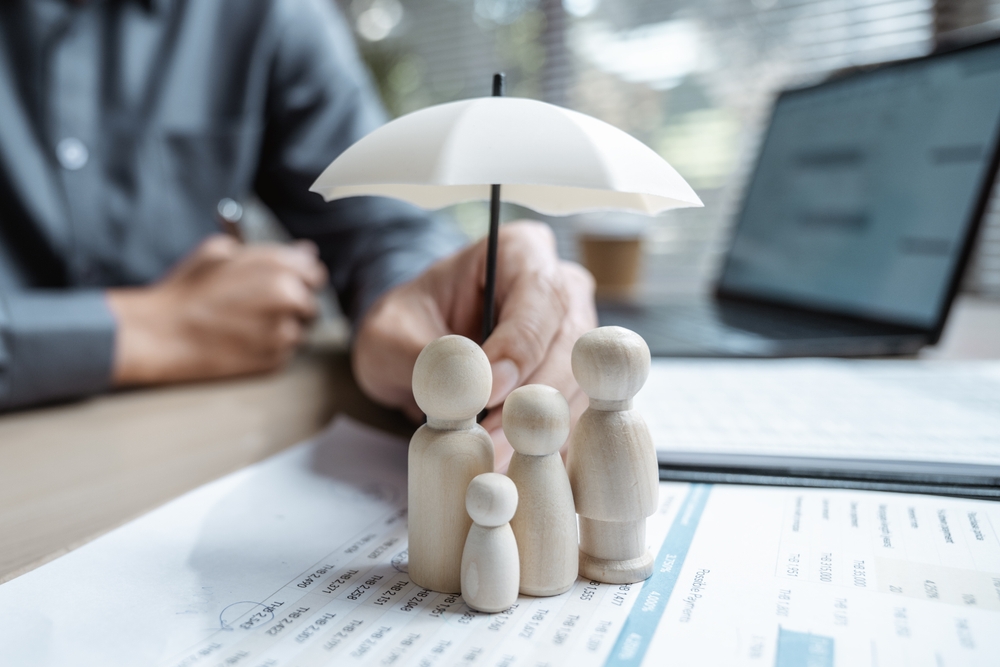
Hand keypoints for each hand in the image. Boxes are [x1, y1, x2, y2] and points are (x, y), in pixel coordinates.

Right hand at [107, 235, 327, 384]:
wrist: (161, 334)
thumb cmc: (187, 291)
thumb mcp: (219, 251)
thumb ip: (267, 251)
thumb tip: (304, 251)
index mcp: (279, 269)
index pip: (315, 273)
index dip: (300, 278)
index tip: (287, 283)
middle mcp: (289, 300)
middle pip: (311, 303)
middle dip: (294, 305)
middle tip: (262, 307)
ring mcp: (284, 333)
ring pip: (301, 330)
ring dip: (284, 327)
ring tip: (246, 325)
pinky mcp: (275, 361)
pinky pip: (286, 352)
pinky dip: (271, 348)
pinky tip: (241, 341)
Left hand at [352, 221, 596, 469]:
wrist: (411, 348)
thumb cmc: (403, 326)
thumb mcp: (389, 335)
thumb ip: (424, 355)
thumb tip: (467, 381)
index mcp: (521, 253)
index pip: (540, 297)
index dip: (519, 348)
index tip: (487, 391)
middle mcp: (562, 288)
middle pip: (571, 345)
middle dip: (530, 398)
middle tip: (488, 438)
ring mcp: (577, 337)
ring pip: (580, 385)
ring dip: (538, 428)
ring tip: (491, 458)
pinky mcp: (576, 381)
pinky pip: (575, 415)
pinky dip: (543, 445)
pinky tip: (508, 464)